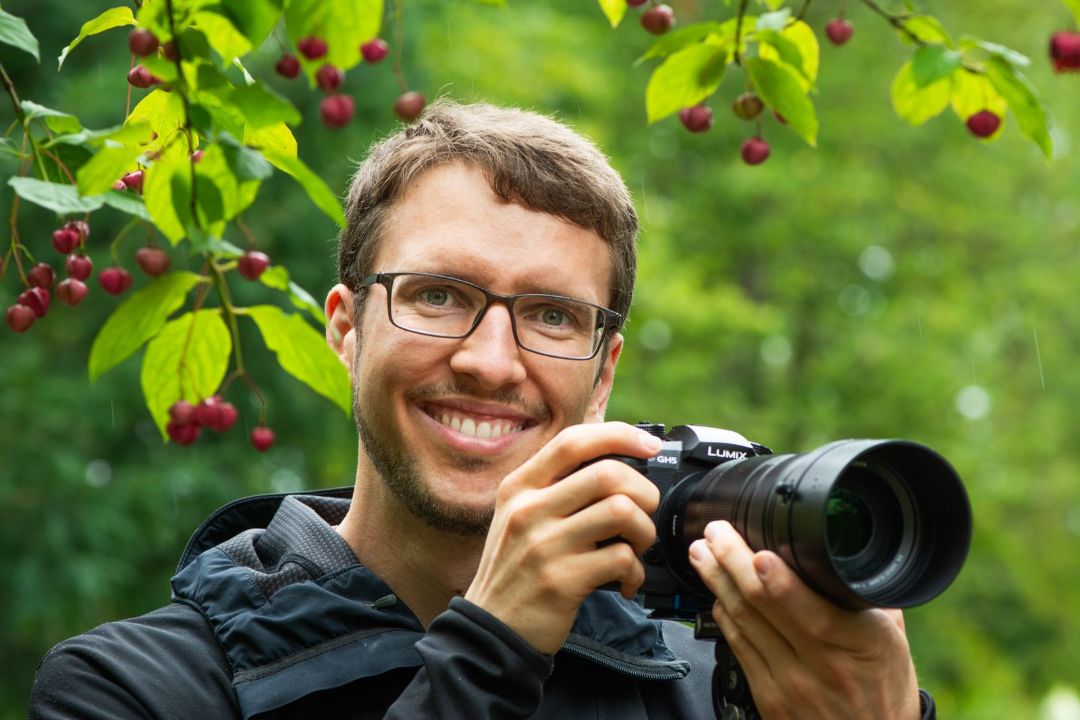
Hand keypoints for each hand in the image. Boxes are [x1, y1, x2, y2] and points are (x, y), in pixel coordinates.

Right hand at [465, 422, 661, 653]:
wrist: (492, 630)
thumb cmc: (515, 569)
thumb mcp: (518, 516)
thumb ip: (555, 487)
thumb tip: (616, 461)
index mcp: (519, 487)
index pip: (573, 441)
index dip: (619, 435)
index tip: (648, 445)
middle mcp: (529, 510)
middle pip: (607, 473)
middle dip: (643, 491)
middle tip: (645, 512)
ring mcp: (544, 545)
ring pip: (621, 511)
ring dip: (644, 531)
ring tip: (635, 548)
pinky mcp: (561, 580)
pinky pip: (622, 559)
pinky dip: (635, 572)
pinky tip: (625, 581)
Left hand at [688, 521, 920, 719]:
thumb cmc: (884, 691)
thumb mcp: (893, 640)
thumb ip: (864, 597)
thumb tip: (841, 554)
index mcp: (859, 643)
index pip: (811, 610)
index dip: (779, 582)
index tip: (759, 554)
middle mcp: (821, 664)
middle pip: (764, 605)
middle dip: (732, 562)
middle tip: (716, 533)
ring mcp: (790, 682)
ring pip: (742, 621)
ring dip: (717, 582)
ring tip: (703, 554)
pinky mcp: (768, 697)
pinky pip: (736, 646)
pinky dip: (723, 614)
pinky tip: (716, 593)